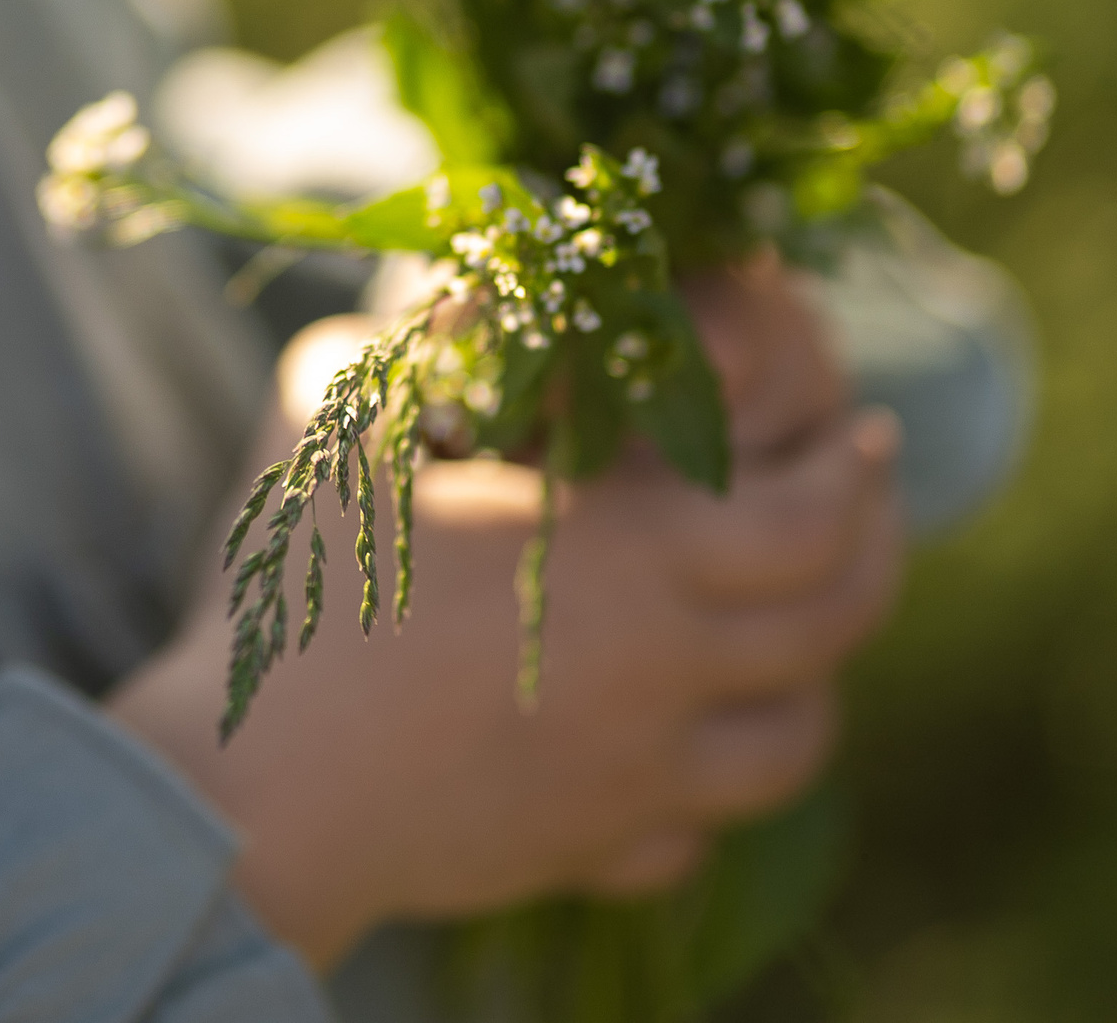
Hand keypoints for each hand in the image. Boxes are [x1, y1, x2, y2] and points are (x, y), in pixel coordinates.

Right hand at [106, 262, 903, 970]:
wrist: (246, 793)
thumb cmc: (301, 582)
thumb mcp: (350, 412)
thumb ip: (432, 328)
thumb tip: (490, 266)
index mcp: (627, 554)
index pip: (808, 521)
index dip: (854, 474)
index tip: (869, 432)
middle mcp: (662, 670)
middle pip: (834, 626)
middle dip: (870, 555)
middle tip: (864, 508)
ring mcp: (633, 778)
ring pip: (794, 746)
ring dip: (814, 679)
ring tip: (797, 630)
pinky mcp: (584, 850)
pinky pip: (699, 833)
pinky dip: (714, 790)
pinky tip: (683, 748)